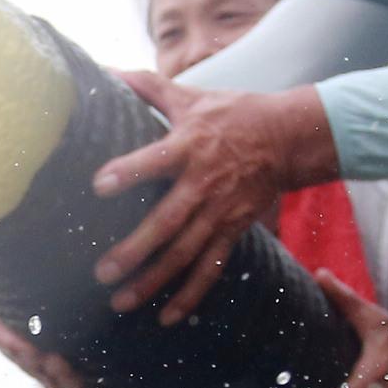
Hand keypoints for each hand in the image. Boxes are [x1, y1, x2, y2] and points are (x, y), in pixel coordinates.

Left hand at [88, 76, 339, 326]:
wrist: (288, 138)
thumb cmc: (232, 114)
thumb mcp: (192, 97)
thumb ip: (147, 87)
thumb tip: (104, 70)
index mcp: (189, 146)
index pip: (155, 160)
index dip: (129, 172)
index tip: (99, 185)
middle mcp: (204, 183)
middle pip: (168, 222)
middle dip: (135, 249)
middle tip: (102, 272)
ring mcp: (220, 212)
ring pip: (185, 253)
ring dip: (154, 280)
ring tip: (121, 301)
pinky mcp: (233, 229)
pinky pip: (211, 268)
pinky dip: (190, 295)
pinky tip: (166, 317)